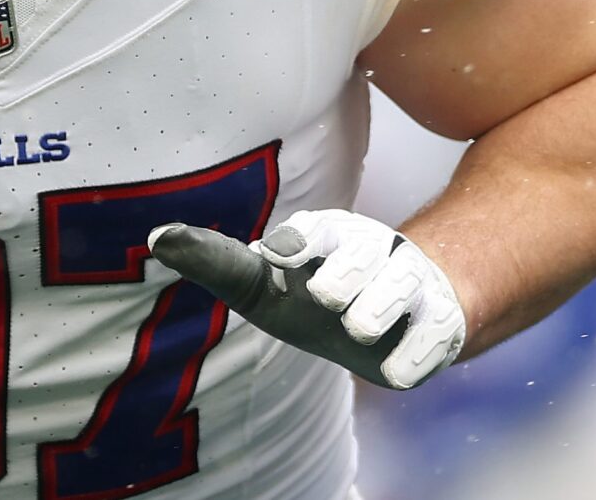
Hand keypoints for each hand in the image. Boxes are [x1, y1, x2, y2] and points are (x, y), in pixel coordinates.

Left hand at [148, 209, 465, 389]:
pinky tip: (393, 367)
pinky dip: (406, 360)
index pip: (318, 228)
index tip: (279, 254)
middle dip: (342, 276)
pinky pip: (424, 347)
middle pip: (363, 252)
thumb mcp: (264, 282)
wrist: (398, 319)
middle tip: (325, 296)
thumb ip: (218, 263)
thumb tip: (155, 238)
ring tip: (356, 327)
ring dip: (374, 312)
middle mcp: (374, 252)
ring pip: (398, 292)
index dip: (300, 240)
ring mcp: (411, 288)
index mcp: (329, 234)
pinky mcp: (440, 327)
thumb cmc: (314, 294)